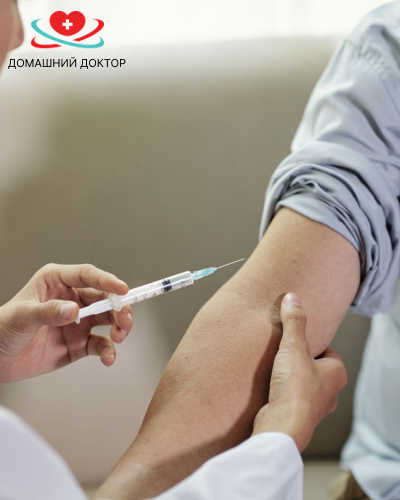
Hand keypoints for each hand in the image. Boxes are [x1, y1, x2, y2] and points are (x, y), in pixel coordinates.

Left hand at [0, 264, 132, 381]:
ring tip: (119, 336)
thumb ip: (48, 312)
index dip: (107, 281)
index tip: (122, 290)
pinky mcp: (79, 343)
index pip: (87, 275)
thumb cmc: (2, 328)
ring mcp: (77, 322)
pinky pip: (100, 344)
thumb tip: (74, 310)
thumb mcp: (22, 316)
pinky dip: (108, 351)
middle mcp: (71, 299)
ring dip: (119, 327)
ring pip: (108, 320)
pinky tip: (108, 357)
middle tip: (124, 320)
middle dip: (118, 308)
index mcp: (57, 282)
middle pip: (104, 298)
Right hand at [252, 293, 346, 451]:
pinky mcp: (296, 416)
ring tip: (273, 369)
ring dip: (289, 378)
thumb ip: (293, 322)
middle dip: (299, 361)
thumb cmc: (295, 389)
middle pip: (314, 367)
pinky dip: (281, 392)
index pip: (327, 351)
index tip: (296, 339)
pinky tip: (268, 387)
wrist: (282, 425)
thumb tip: (292, 297)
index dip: (311, 344)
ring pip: (303, 384)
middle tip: (282, 352)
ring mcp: (313, 407)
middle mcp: (329, 392)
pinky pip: (290, 398)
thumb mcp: (294, 347)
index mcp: (336, 374)